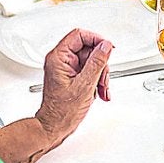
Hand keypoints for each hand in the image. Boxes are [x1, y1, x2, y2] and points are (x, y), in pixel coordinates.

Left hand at [34, 29, 113, 147]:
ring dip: (101, 75)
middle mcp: (61, 61)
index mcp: (59, 58)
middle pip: (88, 50)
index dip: (97, 40)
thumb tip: (105, 46)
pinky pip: (89, 71)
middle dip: (100, 64)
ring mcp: (66, 69)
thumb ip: (97, 62)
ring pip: (92, 61)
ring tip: (100, 89)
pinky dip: (97, 81)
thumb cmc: (62, 111)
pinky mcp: (72, 76)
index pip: (79, 36)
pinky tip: (98, 92)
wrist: (55, 126)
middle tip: (102, 78)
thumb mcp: (84, 85)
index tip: (108, 48)